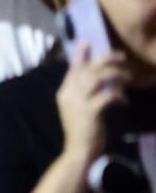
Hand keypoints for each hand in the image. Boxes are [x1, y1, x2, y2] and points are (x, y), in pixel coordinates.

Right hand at [58, 46, 127, 160]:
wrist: (79, 151)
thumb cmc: (82, 129)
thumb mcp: (79, 107)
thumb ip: (84, 92)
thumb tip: (99, 77)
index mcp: (64, 92)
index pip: (72, 68)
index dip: (80, 54)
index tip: (86, 41)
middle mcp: (69, 94)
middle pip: (88, 69)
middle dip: (106, 60)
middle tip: (122, 57)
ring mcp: (78, 102)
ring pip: (97, 78)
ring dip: (116, 75)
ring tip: (128, 78)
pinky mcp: (90, 111)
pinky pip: (107, 95)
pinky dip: (119, 96)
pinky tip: (125, 102)